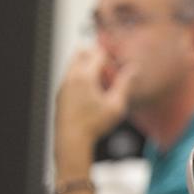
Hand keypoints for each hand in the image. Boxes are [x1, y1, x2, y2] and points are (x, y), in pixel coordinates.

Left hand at [54, 47, 134, 176]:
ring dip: (87, 66)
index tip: (117, 63)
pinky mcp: (61, 94)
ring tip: (101, 82)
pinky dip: (80, 76)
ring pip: (74, 64)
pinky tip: (91, 93)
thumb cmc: (94, 125)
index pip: (98, 53)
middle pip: (81, 52)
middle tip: (108, 67)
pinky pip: (70, 76)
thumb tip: (133, 69)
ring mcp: (64, 85)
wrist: (71, 140)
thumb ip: (125, 84)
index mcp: (85, 77)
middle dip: (95, 55)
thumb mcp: (116, 105)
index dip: (110, 56)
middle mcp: (71, 78)